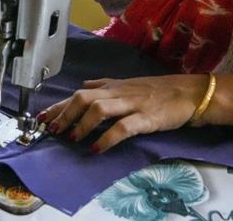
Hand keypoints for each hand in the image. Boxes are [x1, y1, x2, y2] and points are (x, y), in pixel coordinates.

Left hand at [38, 74, 209, 152]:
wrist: (190, 93)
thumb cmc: (160, 90)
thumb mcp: (129, 83)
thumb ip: (105, 84)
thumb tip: (84, 84)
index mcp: (113, 86)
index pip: (80, 93)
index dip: (59, 105)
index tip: (42, 118)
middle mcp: (119, 92)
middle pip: (84, 98)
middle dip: (65, 114)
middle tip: (52, 130)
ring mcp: (132, 104)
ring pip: (99, 108)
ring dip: (81, 125)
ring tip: (71, 139)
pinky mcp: (146, 118)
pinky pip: (122, 127)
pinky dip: (106, 138)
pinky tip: (96, 148)